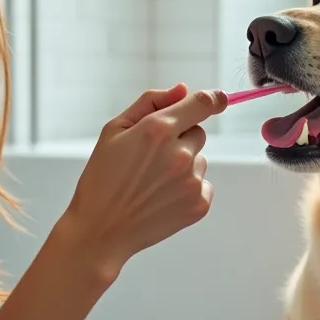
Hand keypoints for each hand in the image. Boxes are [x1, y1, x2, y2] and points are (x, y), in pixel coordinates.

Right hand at [61, 83, 227, 276]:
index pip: (202, 103)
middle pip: (199, 132)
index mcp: (158, 129)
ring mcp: (191, 180)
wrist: (100, 230)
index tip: (219, 100)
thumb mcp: (114, 130)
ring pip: (200, 160)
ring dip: (184, 165)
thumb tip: (182, 89)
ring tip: (153, 182)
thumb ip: (150, 102)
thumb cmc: (102, 178)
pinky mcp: (199, 204)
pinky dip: (188, 189)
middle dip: (180, 139)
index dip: (213, 99)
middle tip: (152, 158)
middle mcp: (180, 153)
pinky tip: (162, 197)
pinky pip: (203, 184)